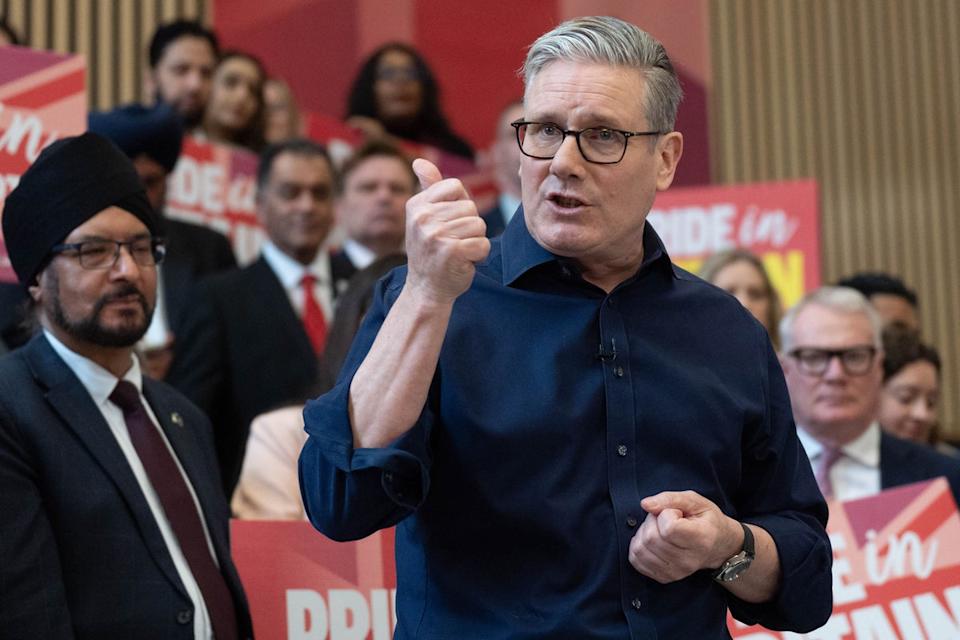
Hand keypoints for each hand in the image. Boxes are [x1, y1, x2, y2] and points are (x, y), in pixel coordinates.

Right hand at [404, 158, 489, 304]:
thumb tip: (419, 161)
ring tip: (457, 252)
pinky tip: (463, 262)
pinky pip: (483, 244)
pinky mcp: (451, 252)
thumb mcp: (424, 217)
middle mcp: (422, 218)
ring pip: (478, 225)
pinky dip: (479, 256)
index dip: (461, 205)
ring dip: (474, 241)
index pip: (456, 186)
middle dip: (469, 226)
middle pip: (470, 207)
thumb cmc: (431, 251)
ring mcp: (436, 235)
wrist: (426, 289)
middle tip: (452, 242)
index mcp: (417, 205)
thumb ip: (428, 188)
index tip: (449, 222)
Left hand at [628, 490, 742, 583]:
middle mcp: (689, 560)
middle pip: (651, 538)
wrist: (717, 546)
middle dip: (652, 521)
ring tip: (660, 529)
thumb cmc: (706, 520)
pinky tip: (653, 541)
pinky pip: (636, 560)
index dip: (666, 514)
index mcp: (701, 539)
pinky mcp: (664, 577)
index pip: (668, 528)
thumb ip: (669, 499)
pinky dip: (638, 546)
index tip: (676, 513)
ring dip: (644, 533)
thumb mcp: (694, 501)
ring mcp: (676, 572)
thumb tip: (645, 504)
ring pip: (640, 549)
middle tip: (666, 519)